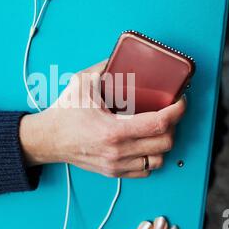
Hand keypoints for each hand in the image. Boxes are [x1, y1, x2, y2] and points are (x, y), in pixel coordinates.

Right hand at [19, 61, 185, 177]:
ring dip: (164, 143)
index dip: (177, 111)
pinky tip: (146, 143)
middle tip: (168, 111)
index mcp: (113, 130)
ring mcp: (117, 164)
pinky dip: (152, 157)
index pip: (159, 123)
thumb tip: (121, 56)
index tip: (180, 101)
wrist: (48, 139)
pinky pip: (146, 170)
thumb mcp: (82, 83)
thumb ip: (104, 67)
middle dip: (173, 125)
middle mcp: (118, 151)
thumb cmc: (64, 113)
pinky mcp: (114, 172)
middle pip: (165, 143)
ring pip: (159, 160)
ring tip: (159, 128)